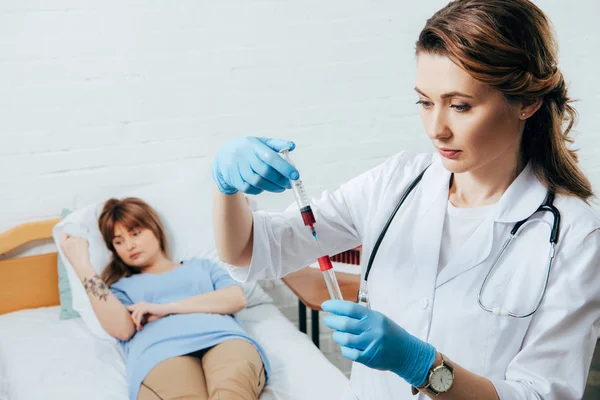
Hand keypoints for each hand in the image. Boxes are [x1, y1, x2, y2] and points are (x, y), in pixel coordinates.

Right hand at [59, 233, 90, 267]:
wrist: (81, 263)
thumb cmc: (73, 259)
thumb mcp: (65, 251)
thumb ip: (65, 244)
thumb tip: (68, 238)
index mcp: (63, 243)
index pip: (63, 234)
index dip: (67, 237)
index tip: (69, 240)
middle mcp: (69, 239)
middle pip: (72, 236)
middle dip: (74, 240)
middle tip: (76, 248)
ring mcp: (77, 239)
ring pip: (78, 237)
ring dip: (80, 241)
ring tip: (80, 249)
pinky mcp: (84, 239)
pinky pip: (84, 239)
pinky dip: (85, 242)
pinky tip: (84, 248)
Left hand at [127, 302, 170, 330]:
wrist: (165, 310)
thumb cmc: (157, 314)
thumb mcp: (146, 318)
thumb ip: (140, 320)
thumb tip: (135, 326)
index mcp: (139, 305)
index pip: (129, 309)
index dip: (127, 316)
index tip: (130, 325)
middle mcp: (139, 304)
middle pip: (130, 313)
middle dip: (132, 322)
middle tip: (138, 328)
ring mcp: (142, 305)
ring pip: (133, 315)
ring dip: (135, 323)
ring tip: (139, 328)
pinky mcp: (145, 307)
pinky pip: (138, 315)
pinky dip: (138, 322)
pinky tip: (141, 326)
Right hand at [212, 137, 298, 194]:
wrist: (224, 157)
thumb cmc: (248, 150)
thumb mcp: (261, 142)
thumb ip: (277, 144)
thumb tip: (292, 146)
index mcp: (253, 145)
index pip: (270, 157)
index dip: (284, 167)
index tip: (295, 175)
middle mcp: (244, 156)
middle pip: (265, 172)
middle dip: (280, 180)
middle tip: (290, 184)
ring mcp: (238, 169)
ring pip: (258, 182)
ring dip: (273, 187)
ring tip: (281, 187)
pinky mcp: (234, 180)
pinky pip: (251, 189)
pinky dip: (261, 190)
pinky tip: (266, 187)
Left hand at [322, 300, 436, 387]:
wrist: (406, 353)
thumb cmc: (389, 333)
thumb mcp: (378, 319)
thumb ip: (361, 316)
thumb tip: (339, 311)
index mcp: (373, 317)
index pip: (350, 308)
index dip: (335, 306)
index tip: (326, 305)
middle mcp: (372, 329)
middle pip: (344, 323)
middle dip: (332, 321)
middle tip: (328, 320)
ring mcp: (370, 344)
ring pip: (344, 339)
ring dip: (337, 336)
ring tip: (338, 334)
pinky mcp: (368, 358)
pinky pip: (349, 352)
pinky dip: (344, 348)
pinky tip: (346, 346)